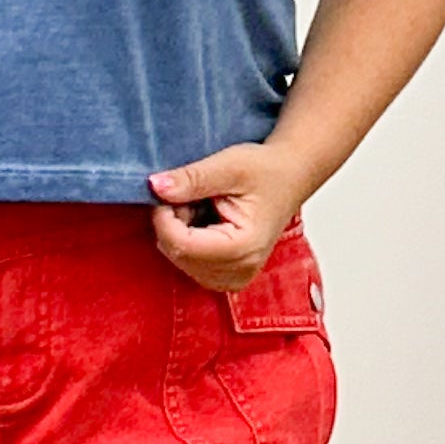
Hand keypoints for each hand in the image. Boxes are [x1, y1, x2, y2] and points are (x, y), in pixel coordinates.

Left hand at [147, 143, 303, 292]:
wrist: (289, 178)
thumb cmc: (266, 171)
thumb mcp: (229, 165)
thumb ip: (192, 178)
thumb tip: (155, 186)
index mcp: (244, 247)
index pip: (182, 245)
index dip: (164, 218)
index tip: (168, 192)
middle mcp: (240, 271)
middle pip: (177, 255)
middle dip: (174, 224)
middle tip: (193, 197)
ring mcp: (234, 278)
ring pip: (179, 260)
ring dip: (180, 232)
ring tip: (204, 208)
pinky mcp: (227, 277)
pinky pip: (189, 264)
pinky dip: (188, 241)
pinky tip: (206, 222)